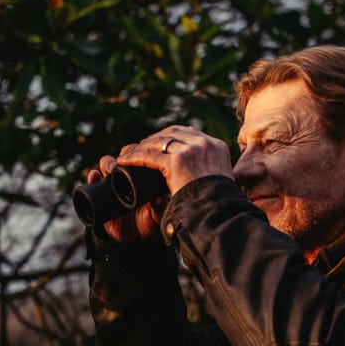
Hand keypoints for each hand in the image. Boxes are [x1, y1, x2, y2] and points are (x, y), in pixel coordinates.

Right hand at [87, 155, 163, 242]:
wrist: (129, 239)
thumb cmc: (146, 224)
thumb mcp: (155, 215)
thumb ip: (159, 206)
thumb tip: (162, 195)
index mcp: (141, 177)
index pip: (138, 158)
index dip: (136, 154)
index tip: (136, 157)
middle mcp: (125, 176)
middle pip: (121, 157)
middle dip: (121, 156)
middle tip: (123, 163)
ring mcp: (111, 183)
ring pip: (106, 164)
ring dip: (107, 163)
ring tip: (109, 170)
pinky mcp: (98, 194)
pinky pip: (92, 182)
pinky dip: (92, 177)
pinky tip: (94, 177)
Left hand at [115, 126, 232, 194]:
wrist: (221, 213)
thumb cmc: (221, 204)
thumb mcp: (221, 181)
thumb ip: (212, 172)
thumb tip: (204, 175)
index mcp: (216, 146)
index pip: (188, 132)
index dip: (170, 136)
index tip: (159, 143)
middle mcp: (204, 144)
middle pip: (172, 133)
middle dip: (152, 139)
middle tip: (139, 147)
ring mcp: (190, 151)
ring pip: (157, 142)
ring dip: (140, 147)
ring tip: (127, 154)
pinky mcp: (176, 162)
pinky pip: (148, 156)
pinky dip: (134, 158)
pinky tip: (123, 161)